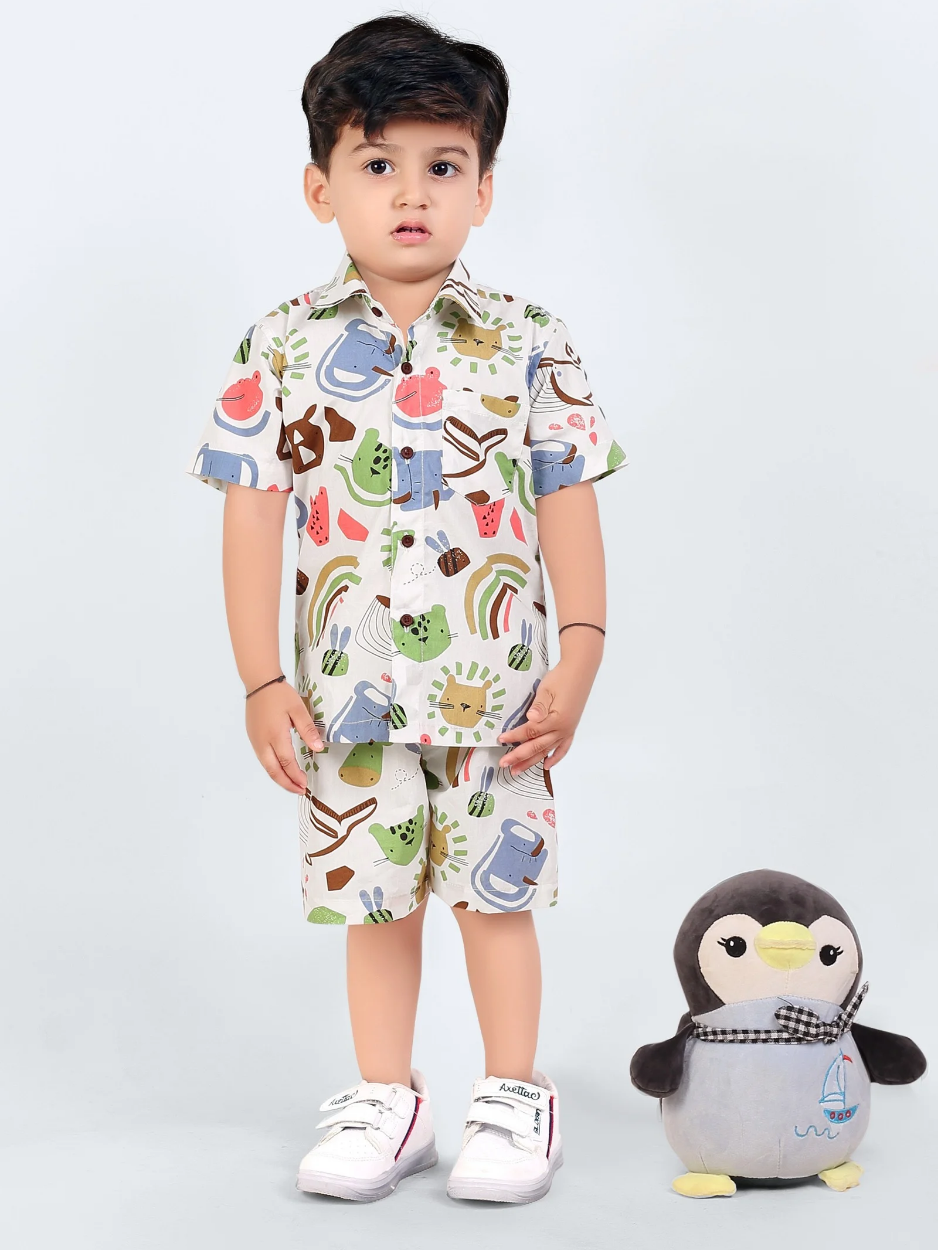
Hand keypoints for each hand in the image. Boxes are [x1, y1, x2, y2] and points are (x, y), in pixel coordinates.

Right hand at [245, 679, 324, 793]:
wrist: (259, 682)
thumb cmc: (280, 694)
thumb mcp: (298, 709)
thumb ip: (308, 730)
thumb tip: (318, 748)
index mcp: (275, 735)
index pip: (287, 763)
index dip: (296, 776)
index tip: (305, 784)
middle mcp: (262, 742)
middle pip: (273, 771)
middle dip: (287, 784)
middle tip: (300, 791)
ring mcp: (255, 741)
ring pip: (266, 767)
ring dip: (279, 778)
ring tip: (292, 784)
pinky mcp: (253, 738)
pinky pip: (263, 759)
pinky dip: (273, 769)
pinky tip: (281, 770)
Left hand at [496, 660, 592, 772]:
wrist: (580, 671)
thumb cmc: (562, 678)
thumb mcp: (546, 689)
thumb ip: (539, 706)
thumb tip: (531, 719)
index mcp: (555, 719)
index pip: (530, 732)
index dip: (514, 737)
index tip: (501, 740)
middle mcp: (562, 729)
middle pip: (537, 746)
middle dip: (519, 756)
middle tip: (504, 764)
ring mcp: (567, 730)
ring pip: (547, 750)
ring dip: (532, 761)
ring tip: (518, 770)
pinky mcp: (570, 728)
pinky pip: (563, 748)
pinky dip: (555, 758)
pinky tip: (546, 765)